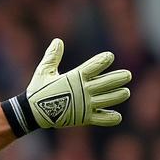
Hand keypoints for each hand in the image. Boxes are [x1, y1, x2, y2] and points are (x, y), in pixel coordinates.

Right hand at [2, 39, 131, 135]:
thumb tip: (58, 41)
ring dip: (119, 95)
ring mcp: (86, 104)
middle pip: (109, 82)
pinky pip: (102, 118)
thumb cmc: (38, 91)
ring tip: (125, 92)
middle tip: (127, 75)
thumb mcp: (44, 71)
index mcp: (76, 76)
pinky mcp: (84, 118)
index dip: (105, 59)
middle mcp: (84, 90)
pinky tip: (117, 115)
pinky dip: (111, 117)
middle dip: (120, 77)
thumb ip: (53, 56)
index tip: (109, 57)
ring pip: (110, 99)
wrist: (32, 113)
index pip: (97, 64)